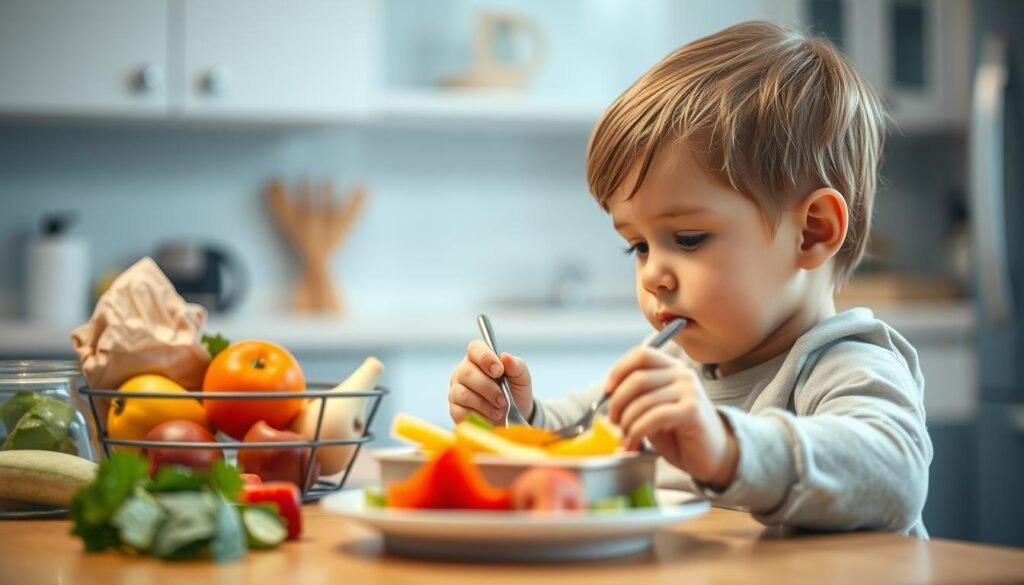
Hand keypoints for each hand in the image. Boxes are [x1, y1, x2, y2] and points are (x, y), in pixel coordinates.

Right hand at [448, 340, 533, 424]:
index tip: (499, 371)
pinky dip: (478, 416)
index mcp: (479, 358)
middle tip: (503, 399)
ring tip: (499, 411)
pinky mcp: (455, 409)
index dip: (486, 358)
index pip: (475, 348)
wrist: (514, 418)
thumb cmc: (515, 392)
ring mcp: (456, 390)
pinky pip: (460, 412)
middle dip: (488, 388)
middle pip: (467, 373)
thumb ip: (516, 366)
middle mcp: (463, 372)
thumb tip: (505, 357)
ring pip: (463, 393)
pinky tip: (489, 418)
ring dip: (484, 404)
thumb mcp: (521, 378)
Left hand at [604, 347, 737, 488]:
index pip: (641, 354)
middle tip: (613, 422)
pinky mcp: (692, 411)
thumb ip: (636, 398)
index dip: (618, 370)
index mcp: (672, 368)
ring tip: (625, 439)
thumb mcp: (653, 410)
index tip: (606, 391)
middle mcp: (682, 375)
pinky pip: (654, 417)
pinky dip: (636, 432)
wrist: (714, 456)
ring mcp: (690, 391)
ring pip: (643, 400)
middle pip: (638, 378)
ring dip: (626, 423)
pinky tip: (633, 445)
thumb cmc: (680, 434)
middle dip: (617, 402)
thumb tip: (605, 397)